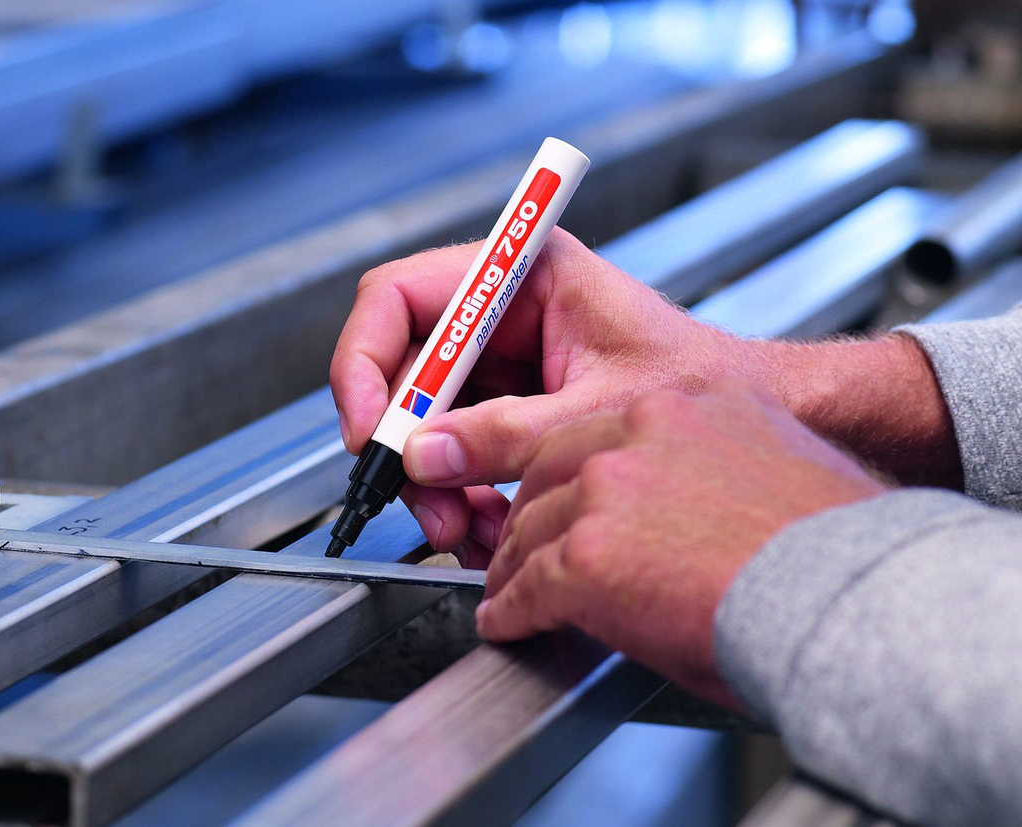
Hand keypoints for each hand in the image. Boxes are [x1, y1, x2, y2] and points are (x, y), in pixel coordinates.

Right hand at [330, 230, 758, 556]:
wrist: (759, 416)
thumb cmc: (706, 382)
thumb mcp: (598, 410)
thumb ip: (507, 433)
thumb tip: (425, 455)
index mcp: (524, 273)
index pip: (402, 298)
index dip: (366, 361)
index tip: (370, 427)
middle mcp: (503, 312)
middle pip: (405, 369)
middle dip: (405, 443)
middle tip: (418, 496)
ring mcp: (504, 361)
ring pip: (426, 420)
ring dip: (433, 482)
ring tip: (462, 528)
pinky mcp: (512, 406)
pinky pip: (458, 449)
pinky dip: (462, 494)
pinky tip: (486, 525)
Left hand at [475, 378, 887, 707]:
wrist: (854, 599)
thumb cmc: (838, 551)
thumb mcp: (780, 470)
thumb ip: (717, 471)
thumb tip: (694, 511)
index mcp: (692, 407)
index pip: (601, 432)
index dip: (572, 475)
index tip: (566, 499)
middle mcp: (641, 434)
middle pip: (550, 471)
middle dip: (531, 513)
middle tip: (523, 545)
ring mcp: (607, 493)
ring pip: (531, 529)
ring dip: (513, 566)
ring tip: (509, 591)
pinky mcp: (587, 558)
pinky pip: (527, 587)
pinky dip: (511, 611)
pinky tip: (509, 624)